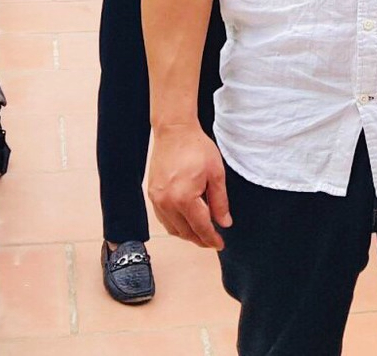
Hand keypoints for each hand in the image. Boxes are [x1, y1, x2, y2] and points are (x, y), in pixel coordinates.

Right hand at [146, 122, 232, 247]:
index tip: (220, 244)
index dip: (211, 239)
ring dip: (187, 234)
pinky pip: (163, 218)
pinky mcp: (152, 194)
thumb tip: (224, 223)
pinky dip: (175, 225)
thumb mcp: (216, 173)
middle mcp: (167, 202)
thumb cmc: (196, 148)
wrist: (174, 131)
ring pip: (173, 228)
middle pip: (185, 232)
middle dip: (200, 239)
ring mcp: (156, 199)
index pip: (200, 227)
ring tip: (201, 233)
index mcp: (184, 198)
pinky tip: (185, 222)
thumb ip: (220, 201)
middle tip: (212, 241)